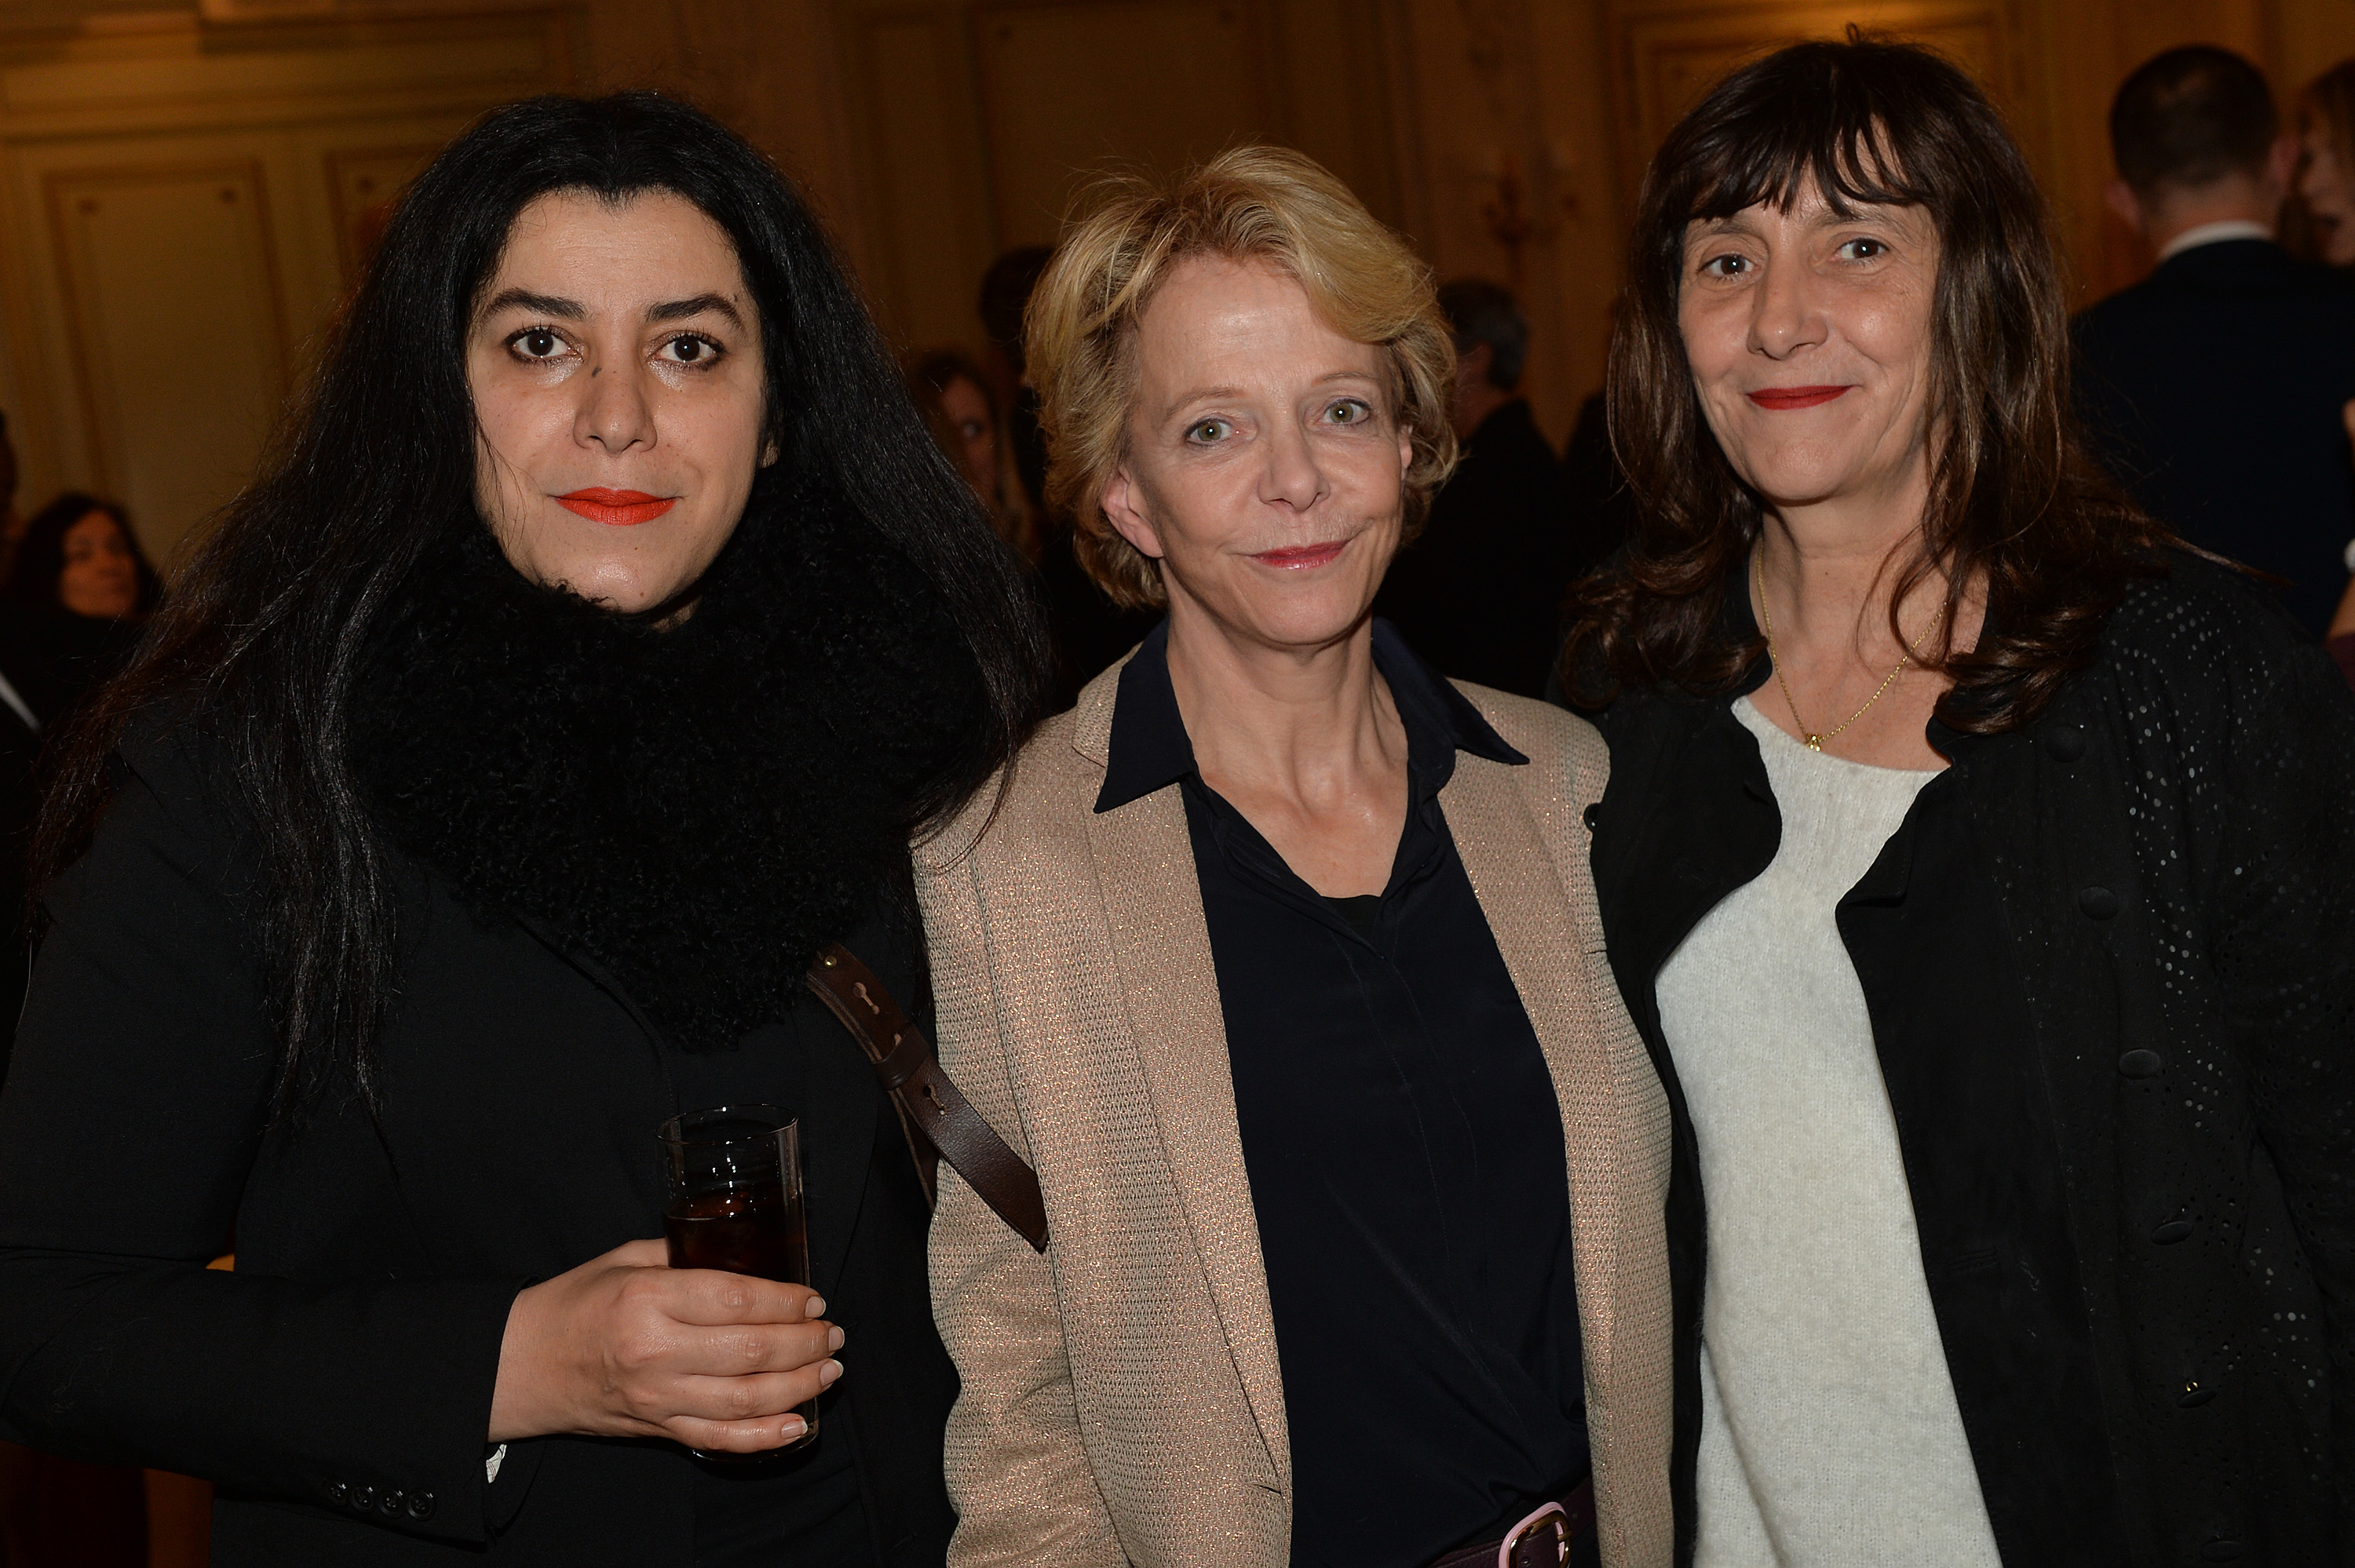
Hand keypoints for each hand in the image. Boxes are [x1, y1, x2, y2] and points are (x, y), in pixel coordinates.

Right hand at [487, 1239, 843, 1451]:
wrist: (520, 1364)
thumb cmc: (575, 1304)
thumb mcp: (624, 1260)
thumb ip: (684, 1256)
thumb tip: (746, 1251)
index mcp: (648, 1300)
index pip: (737, 1299)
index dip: (786, 1300)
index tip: (813, 1298)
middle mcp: (656, 1352)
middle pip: (752, 1352)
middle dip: (805, 1343)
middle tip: (832, 1332)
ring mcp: (657, 1398)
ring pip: (747, 1399)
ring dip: (799, 1385)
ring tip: (829, 1368)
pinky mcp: (656, 1429)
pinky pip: (721, 1438)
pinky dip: (765, 1436)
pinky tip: (797, 1423)